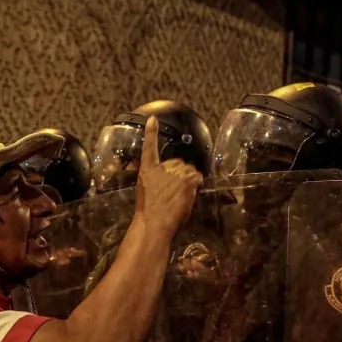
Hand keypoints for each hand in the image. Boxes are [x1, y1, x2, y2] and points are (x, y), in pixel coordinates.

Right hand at [134, 116, 202, 235]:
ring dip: (188, 181)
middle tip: (173, 192)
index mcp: (148, 169)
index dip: (151, 132)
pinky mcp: (188, 179)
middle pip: (178, 163)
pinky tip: (188, 195)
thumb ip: (150, 179)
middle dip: (179, 175)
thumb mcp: (143, 190)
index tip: (152, 119)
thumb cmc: (148, 211)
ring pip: (190, 171)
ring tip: (179, 196)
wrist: (154, 222)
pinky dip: (196, 185)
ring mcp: (176, 172)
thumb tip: (151, 174)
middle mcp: (163, 167)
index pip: (149, 146)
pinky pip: (198, 178)